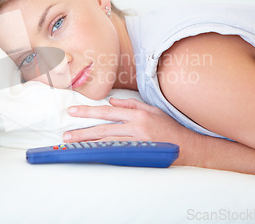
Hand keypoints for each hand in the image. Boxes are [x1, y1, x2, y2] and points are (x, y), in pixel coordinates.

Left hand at [63, 97, 203, 165]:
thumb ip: (132, 104)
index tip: (73, 111)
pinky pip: (117, 152)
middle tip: (66, 134)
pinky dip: (102, 153)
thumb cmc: (170, 127)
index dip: (89, 111)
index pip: (107, 111)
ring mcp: (137, 142)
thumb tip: (112, 100)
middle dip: (82, 131)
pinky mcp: (140, 154)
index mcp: (137, 114)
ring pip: (107, 142)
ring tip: (73, 145)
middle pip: (103, 129)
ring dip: (88, 144)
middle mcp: (136, 127)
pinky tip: (90, 154)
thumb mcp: (153, 110)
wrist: (188, 147)